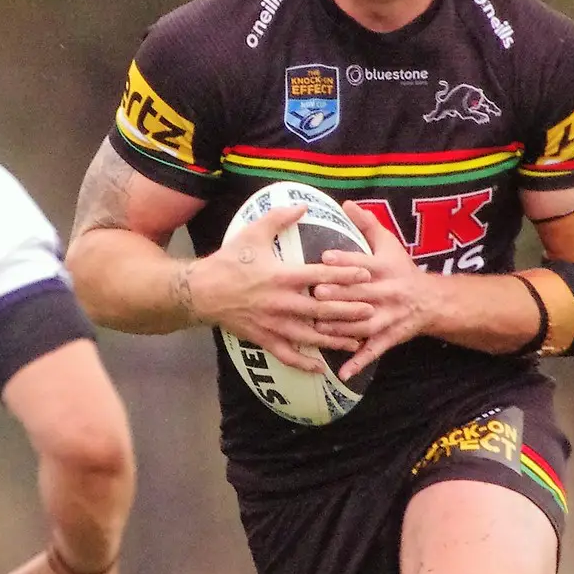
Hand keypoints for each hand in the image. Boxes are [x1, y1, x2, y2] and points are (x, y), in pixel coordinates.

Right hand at [188, 204, 372, 372]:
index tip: (367, 273)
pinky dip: (304, 363)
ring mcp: (273, 324)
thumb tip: (304, 206)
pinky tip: (320, 368)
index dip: (346, 275)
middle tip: (372, 311)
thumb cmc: (229, 261)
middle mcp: (282, 303)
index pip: (321, 276)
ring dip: (334, 339)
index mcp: (282, 276)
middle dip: (349, 311)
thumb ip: (279, 218)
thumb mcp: (252, 233)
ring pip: (310, 336)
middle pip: (322, 310)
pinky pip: (287, 355)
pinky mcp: (263, 339)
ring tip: (357, 341)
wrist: (200, 291)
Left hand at [311, 206, 434, 380]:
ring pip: (362, 325)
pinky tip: (341, 373)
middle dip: (338, 297)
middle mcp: (387, 294)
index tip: (324, 259)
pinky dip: (358, 362)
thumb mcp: (389, 244)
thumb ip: (367, 224)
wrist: (431, 301)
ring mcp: (387, 319)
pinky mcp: (388, 339)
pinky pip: (372, 352)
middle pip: (361, 296)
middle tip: (314, 295)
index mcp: (385, 270)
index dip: (345, 262)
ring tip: (317, 328)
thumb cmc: (402, 269)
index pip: (363, 264)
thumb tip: (345, 203)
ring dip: (341, 328)